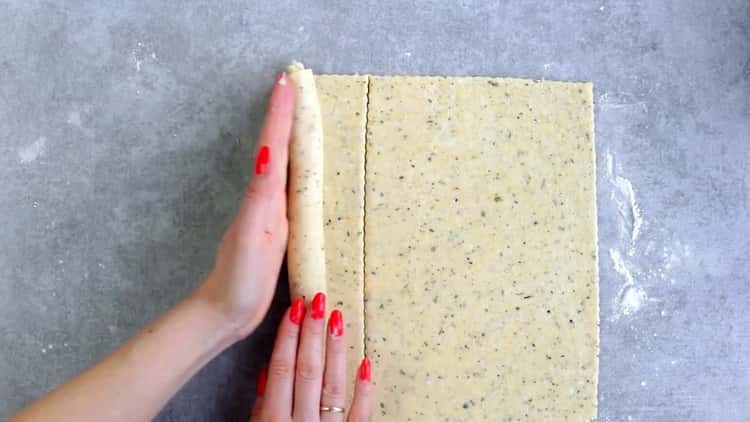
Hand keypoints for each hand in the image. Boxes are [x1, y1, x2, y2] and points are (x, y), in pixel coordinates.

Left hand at [195, 72, 294, 338]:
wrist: (226, 311)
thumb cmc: (239, 279)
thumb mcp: (252, 237)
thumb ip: (260, 199)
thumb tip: (268, 156)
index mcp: (261, 195)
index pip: (273, 145)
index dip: (280, 114)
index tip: (286, 80)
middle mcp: (265, 198)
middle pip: (278, 147)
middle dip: (286, 115)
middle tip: (296, 83)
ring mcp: (272, 213)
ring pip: (286, 164)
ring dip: (292, 136)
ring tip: (304, 111)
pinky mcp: (281, 229)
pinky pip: (294, 188)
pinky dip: (300, 168)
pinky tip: (308, 169)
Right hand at [251, 294, 372, 420]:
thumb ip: (261, 407)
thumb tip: (267, 373)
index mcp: (274, 420)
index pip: (281, 369)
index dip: (288, 337)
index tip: (294, 309)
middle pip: (307, 370)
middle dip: (312, 333)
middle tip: (317, 302)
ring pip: (333, 385)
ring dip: (335, 349)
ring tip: (337, 319)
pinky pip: (359, 414)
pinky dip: (363, 389)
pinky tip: (365, 363)